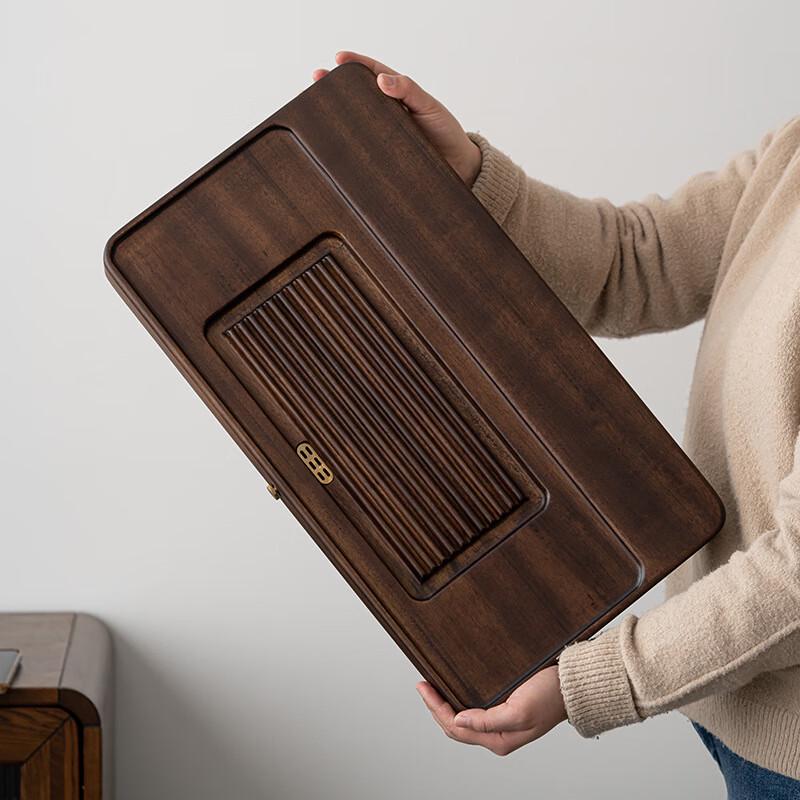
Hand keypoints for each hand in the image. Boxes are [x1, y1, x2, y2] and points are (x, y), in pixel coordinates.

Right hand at [311, 51, 482, 186]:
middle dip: (335, 87)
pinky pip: (363, 151)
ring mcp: (382, 136)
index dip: (355, 64)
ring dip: (336, 116)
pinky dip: (347, 147)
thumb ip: (410, 91)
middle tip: (317, 78)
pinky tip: (332, 145)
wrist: (459, 169)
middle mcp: (386, 115)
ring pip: (355, 123)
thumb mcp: (430, 108)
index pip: (373, 74)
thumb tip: (383, 79)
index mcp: (398, 97)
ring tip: (315, 106)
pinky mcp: (382, 159)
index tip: (339, 58)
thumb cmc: (446, 133)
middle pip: (357, 97)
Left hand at [416, 665, 566, 755]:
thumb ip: (487, 720)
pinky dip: (460, 699)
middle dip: (435, 707)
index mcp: (499, 740)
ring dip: (446, 705)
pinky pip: (475, 709)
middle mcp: (497, 735)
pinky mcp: (505, 709)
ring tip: (432, 687)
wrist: (573, 686)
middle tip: (422, 685)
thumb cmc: (551, 697)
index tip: (423, 687)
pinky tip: (454, 689)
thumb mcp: (519, 711)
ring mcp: (500, 723)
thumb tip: (458, 721)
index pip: (455, 729)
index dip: (435, 708)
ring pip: (463, 719)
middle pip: (455, 726)